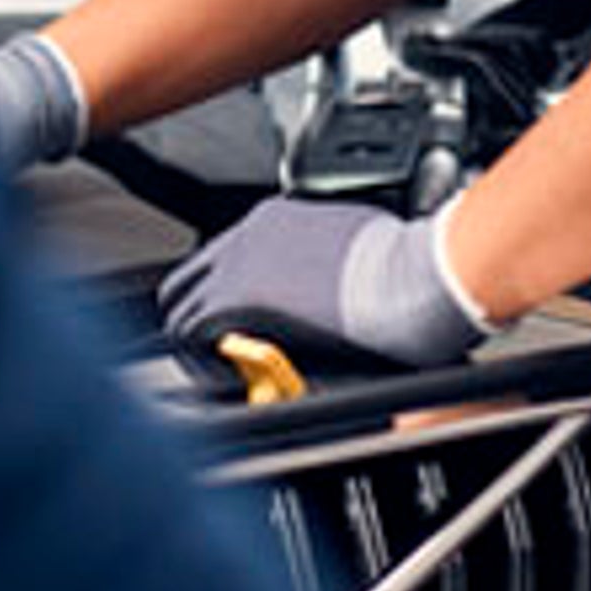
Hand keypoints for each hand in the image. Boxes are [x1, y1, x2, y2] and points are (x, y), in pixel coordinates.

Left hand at [157, 193, 491, 370]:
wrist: (410, 277)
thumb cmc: (402, 263)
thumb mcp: (356, 240)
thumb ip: (326, 253)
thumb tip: (331, 274)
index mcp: (275, 219)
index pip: (222, 254)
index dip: (218, 287)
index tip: (226, 313)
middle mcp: (247, 236)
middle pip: (189, 275)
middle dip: (191, 309)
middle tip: (202, 342)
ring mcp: (237, 266)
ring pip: (181, 302)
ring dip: (189, 334)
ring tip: (207, 364)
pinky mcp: (236, 300)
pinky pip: (190, 331)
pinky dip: (196, 353)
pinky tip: (213, 371)